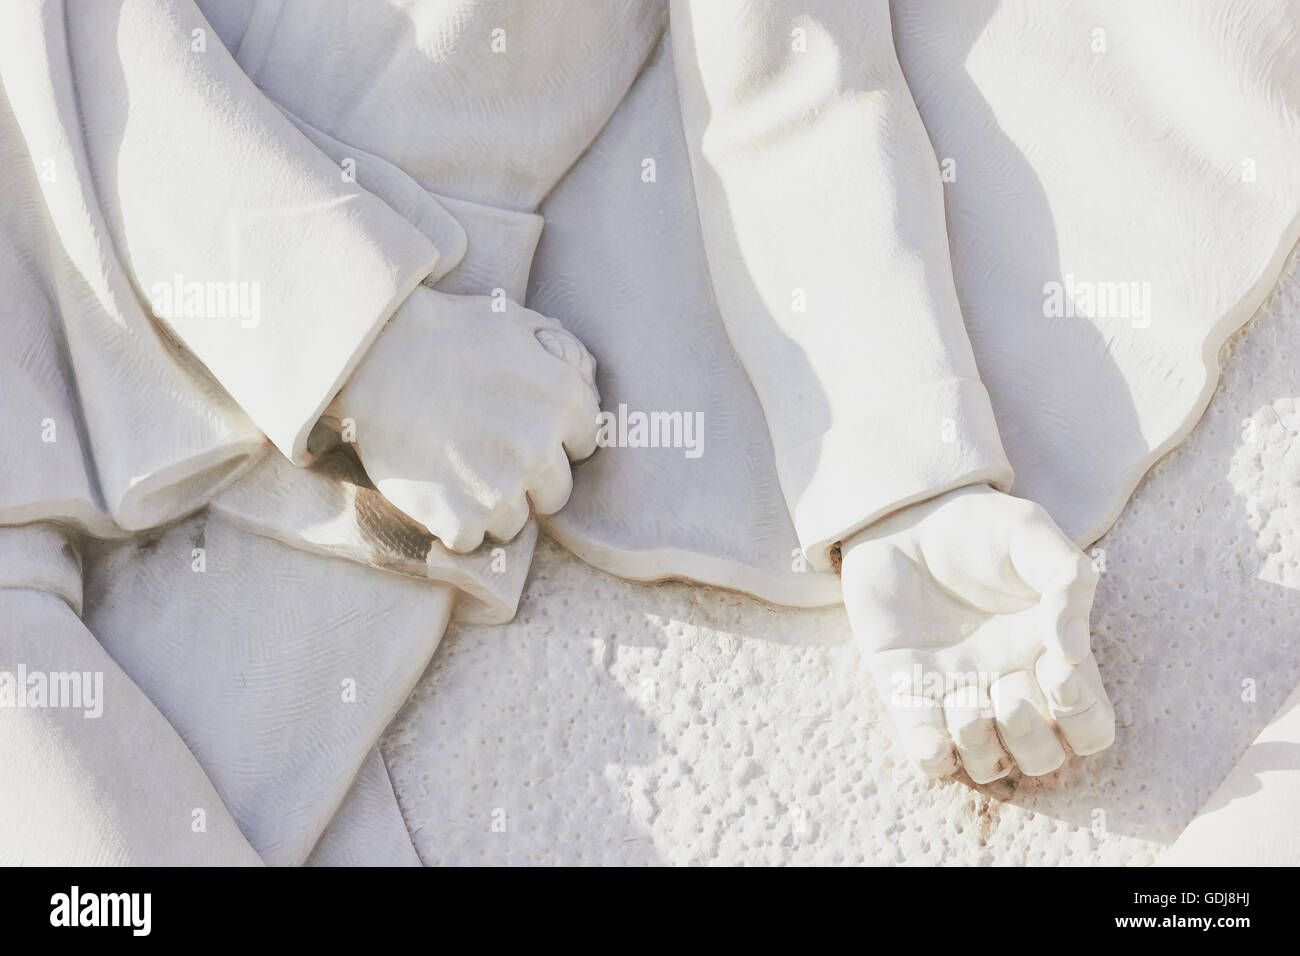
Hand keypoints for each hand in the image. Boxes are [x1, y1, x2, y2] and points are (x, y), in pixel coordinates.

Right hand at [337, 286, 599, 551]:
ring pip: (515, 522)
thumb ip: (560, 349)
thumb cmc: (444, 333)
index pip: (583, 444)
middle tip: (487, 456)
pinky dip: (452, 524)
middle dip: (528, 479)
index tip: (520, 428)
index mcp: (565, 400)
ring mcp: (502, 488)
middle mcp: (541, 448)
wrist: (372, 358)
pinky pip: (471, 540)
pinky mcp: (460, 519)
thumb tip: (587, 375)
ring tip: (457, 473)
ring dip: (491, 506)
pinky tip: (435, 491)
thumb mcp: (514, 320)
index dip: (553, 438)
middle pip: (555, 491)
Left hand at [840, 485, 1113, 781]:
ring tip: (966, 696)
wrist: (908, 516)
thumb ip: (1067, 585)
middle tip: (1008, 686)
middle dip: (1031, 738)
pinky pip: (926, 755)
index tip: (1058, 671)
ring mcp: (957, 695)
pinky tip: (932, 727)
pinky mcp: (907, 692)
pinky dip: (932, 755)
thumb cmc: (980, 528)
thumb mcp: (1033, 537)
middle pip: (1042, 760)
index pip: (1090, 728)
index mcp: (1053, 659)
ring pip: (986, 766)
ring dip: (981, 747)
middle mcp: (1010, 687)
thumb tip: (1071, 650)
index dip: (1083, 718)